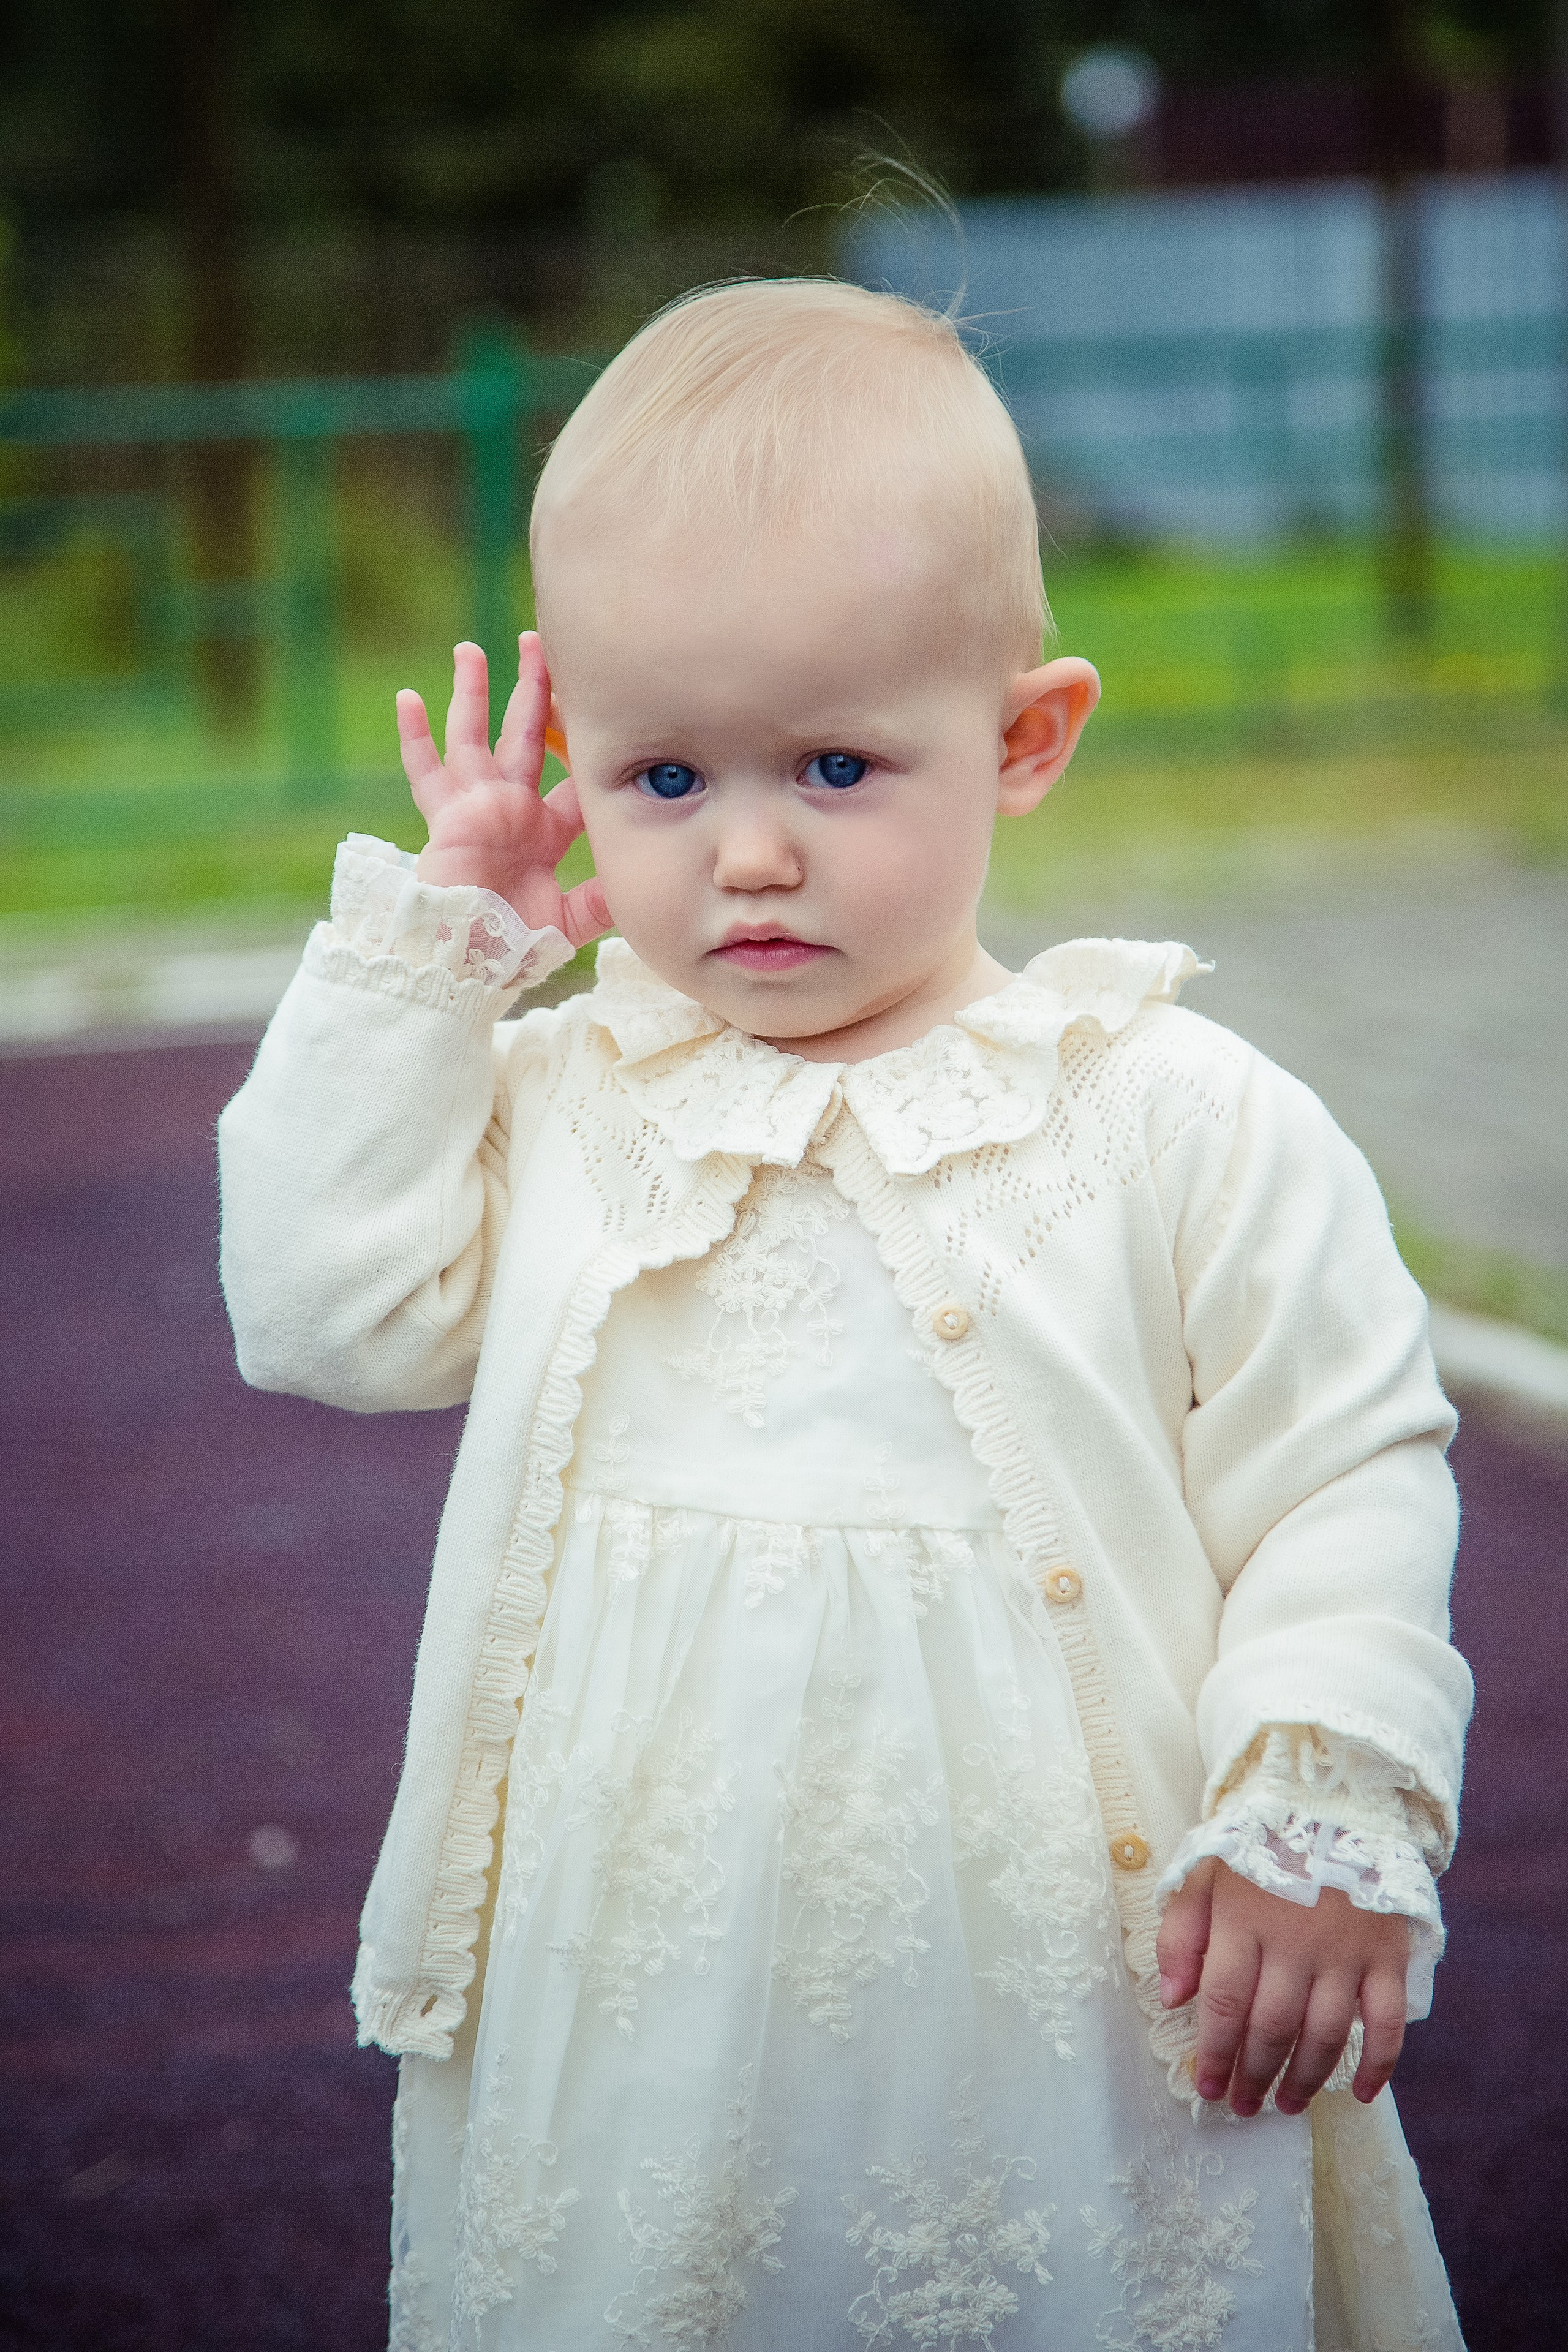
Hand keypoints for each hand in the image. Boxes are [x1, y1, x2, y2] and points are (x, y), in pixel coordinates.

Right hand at [397, 635, 610, 947]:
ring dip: (472, 693)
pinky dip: (414, 738)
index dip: (581, 737)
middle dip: (531, 688)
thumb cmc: (515, 945)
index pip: (570, 770)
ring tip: (470, 649)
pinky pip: (425, 771)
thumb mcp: (572, 918)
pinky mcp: (444, 816)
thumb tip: (647, 877)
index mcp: (545, 828)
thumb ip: (605, 897)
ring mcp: (474, 807)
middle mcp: (511, 808)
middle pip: (524, 734)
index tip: (598, 699)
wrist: (468, 963)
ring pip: (473, 736)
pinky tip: (408, 700)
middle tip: (537, 642)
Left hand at [1156, 1857, 1408, 2116]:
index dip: (1214, 2052)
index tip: (1206, 2086)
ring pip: (1325, 2034)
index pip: (1224, 2003)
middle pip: (1271, 2027)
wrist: (1337, 1804)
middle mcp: (1295, 1942)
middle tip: (1242, 2106)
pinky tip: (1362, 2093)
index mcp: (1244, 1920)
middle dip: (1253, 2075)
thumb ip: (1180, 1933)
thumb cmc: (1261, 1847)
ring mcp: (1346, 1952)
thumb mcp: (1204, 1873)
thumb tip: (1172, 1998)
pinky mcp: (1388, 1955)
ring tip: (1286, 2105)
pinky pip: (1389, 2022)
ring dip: (1305, 2079)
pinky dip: (1380, 2064)